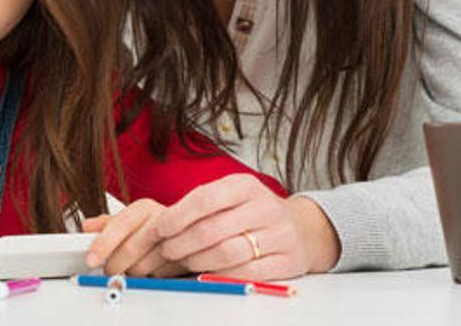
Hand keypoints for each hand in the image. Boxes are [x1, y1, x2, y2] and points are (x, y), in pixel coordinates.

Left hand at [82, 199, 184, 276]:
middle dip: (115, 264)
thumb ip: (108, 223)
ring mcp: (178, 239)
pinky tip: (152, 270)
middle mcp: (162, 219)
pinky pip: (163, 276)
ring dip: (134, 272)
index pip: (120, 225)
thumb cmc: (156, 227)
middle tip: (110, 270)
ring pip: (145, 266)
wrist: (190, 231)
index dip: (104, 243)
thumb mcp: (130, 221)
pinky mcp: (188, 258)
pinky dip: (153, 277)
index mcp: (145, 208)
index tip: (92, 258)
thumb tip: (87, 226)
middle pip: (130, 249)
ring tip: (134, 267)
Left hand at [156, 174, 338, 279]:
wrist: (300, 227)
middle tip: (168, 250)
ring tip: (185, 261)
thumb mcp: (231, 196)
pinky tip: (209, 272)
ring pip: (228, 253)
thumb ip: (201, 205)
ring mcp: (280, 234)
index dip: (178, 216)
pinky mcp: (289, 261)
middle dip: (182, 243)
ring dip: (198, 261)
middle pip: (212, 230)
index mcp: (246, 185)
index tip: (160, 228)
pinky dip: (222, 274)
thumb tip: (161, 225)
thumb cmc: (252, 212)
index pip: (205, 198)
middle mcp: (265, 207)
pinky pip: (247, 272)